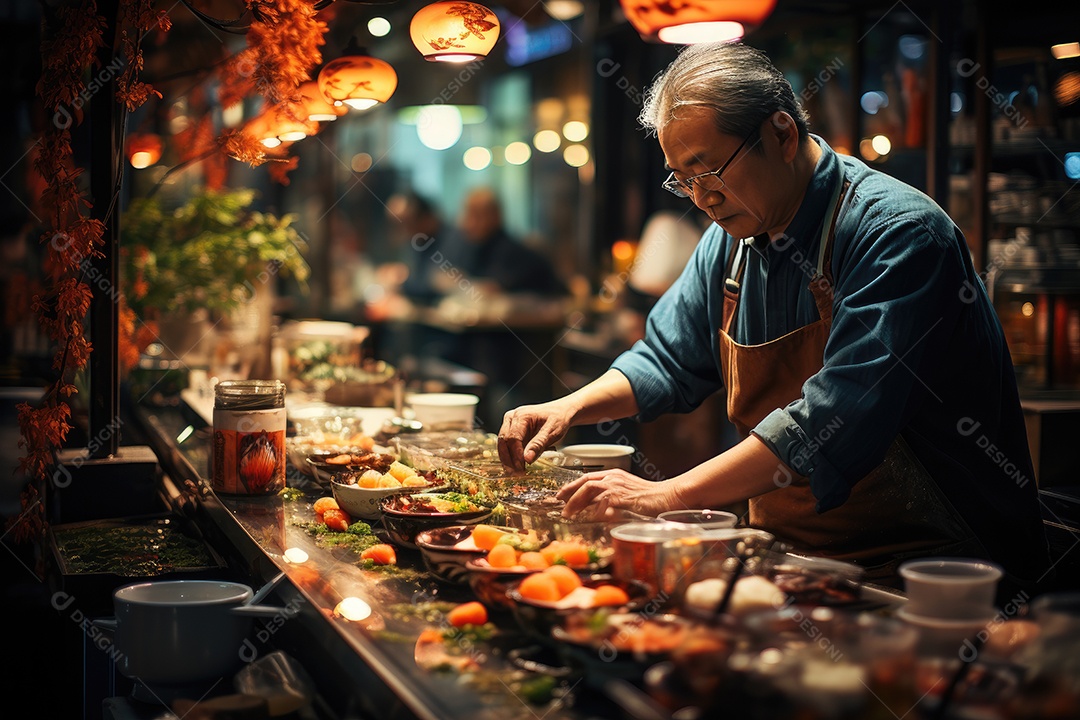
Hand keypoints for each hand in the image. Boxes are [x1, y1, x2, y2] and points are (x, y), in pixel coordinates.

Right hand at [497, 402, 574, 471]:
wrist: (560, 412)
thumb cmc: (558, 419)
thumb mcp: (552, 432)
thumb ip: (538, 444)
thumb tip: (526, 459)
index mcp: (521, 415)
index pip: (513, 438)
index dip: (516, 454)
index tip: (521, 468)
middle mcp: (512, 418)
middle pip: (504, 441)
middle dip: (509, 459)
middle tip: (517, 474)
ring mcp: (510, 424)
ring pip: (502, 445)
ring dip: (508, 460)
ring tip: (516, 473)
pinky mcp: (511, 431)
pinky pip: (507, 446)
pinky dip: (510, 457)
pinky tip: (516, 467)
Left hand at [555, 469, 679, 518]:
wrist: (668, 496)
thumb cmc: (649, 497)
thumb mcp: (626, 493)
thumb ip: (611, 497)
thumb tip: (595, 508)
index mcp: (614, 475)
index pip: (587, 478)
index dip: (572, 486)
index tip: (561, 495)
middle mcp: (613, 478)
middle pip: (585, 482)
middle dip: (570, 493)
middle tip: (560, 506)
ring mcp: (618, 487)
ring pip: (590, 489)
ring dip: (576, 502)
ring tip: (568, 514)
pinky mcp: (623, 498)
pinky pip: (603, 503)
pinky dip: (593, 510)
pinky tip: (587, 518)